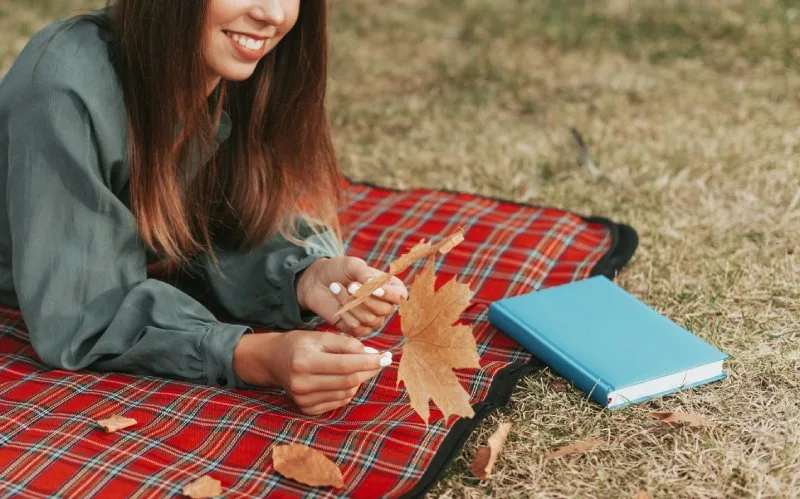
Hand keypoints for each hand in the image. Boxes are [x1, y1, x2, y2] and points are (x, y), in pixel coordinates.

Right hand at [232, 330, 391, 414]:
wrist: (273, 361)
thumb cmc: (300, 344)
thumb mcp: (320, 336)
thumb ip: (347, 344)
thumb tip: (373, 353)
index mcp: (304, 361)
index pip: (346, 365)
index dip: (369, 361)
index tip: (386, 356)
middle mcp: (301, 383)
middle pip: (348, 381)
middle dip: (369, 370)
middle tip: (381, 360)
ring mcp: (303, 399)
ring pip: (346, 392)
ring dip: (359, 379)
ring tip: (358, 366)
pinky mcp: (306, 409)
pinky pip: (339, 401)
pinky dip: (347, 390)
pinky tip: (343, 378)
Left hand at [296, 257, 407, 336]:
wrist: (316, 281)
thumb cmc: (338, 270)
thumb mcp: (352, 265)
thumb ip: (365, 273)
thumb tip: (374, 285)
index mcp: (390, 287)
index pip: (399, 296)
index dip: (388, 295)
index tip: (374, 289)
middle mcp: (385, 306)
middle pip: (384, 310)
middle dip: (366, 299)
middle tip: (350, 285)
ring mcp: (372, 320)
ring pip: (369, 319)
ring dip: (351, 303)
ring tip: (336, 287)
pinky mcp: (357, 330)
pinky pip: (356, 328)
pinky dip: (345, 314)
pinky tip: (337, 303)